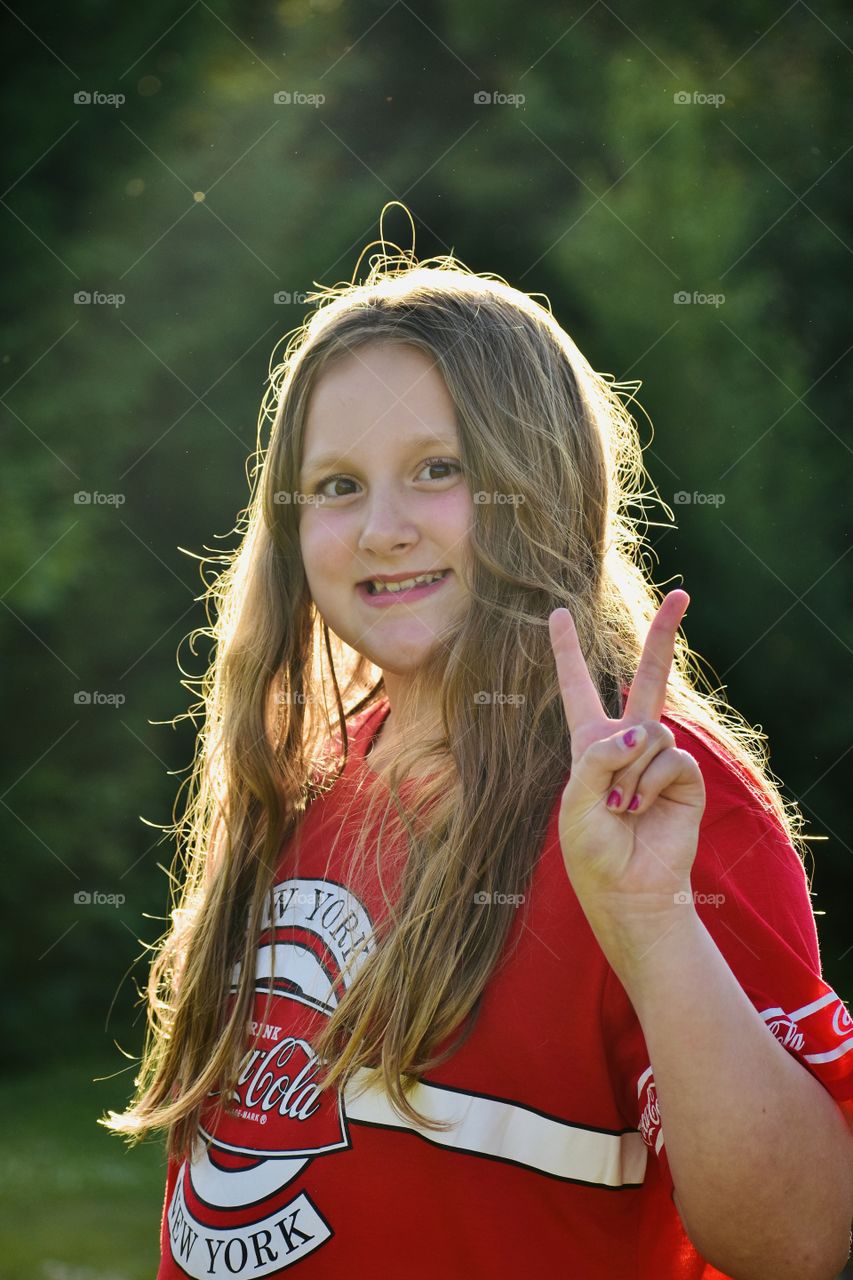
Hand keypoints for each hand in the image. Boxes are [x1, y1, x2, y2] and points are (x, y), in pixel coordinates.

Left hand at [548, 590, 705, 946]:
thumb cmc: (591, 848)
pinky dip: (649, 783)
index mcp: (588, 742)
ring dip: (629, 773)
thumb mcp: (576, 798)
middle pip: (646, 678)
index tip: (557, 613)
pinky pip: (668, 756)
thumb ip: (600, 756)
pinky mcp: (683, 776)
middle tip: (684, 594)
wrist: (627, 889)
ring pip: (649, 730)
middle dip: (663, 636)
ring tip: (621, 809)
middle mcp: (626, 742)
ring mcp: (657, 757)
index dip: (566, 650)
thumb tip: (643, 731)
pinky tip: (642, 811)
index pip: (576, 686)